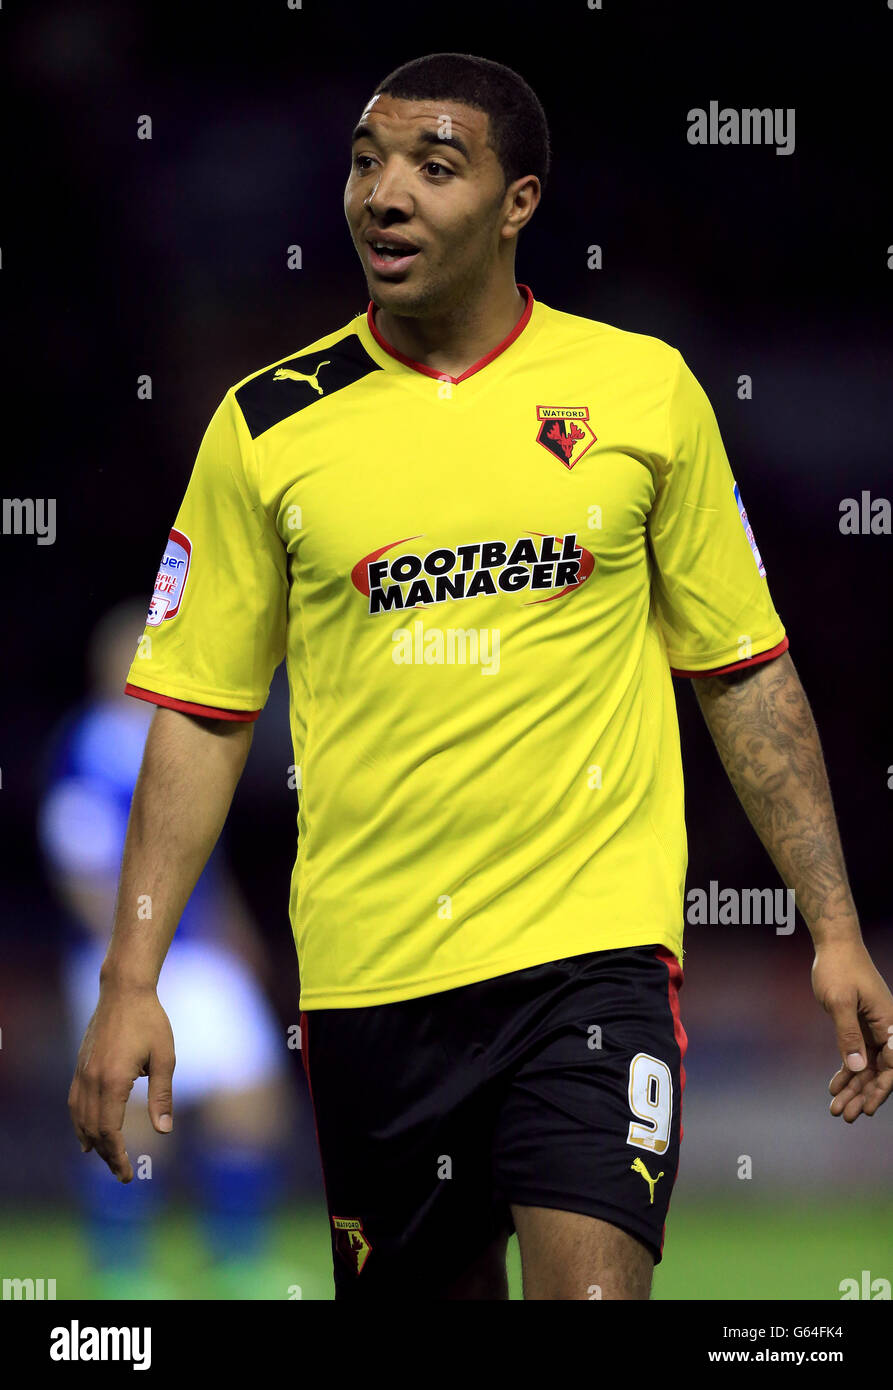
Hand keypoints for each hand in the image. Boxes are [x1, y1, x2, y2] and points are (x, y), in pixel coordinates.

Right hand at [68, 981, 175, 1179]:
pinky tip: (86, 1136)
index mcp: (113, 1081)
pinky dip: (80, 1124)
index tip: (127, 1175)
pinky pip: (75, 1104)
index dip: (117, 1157)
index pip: (110, 1132)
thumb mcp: (165, 1058)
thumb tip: (164, 1131)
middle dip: (107, 1156)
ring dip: (92, 1143)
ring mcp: (82, 1073)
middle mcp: (92, 1081)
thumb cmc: (151, 1022)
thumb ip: (162, 1096)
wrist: (124, 991)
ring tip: (107, 1160)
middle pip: (93, 1131)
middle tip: (122, 1174)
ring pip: (80, 1119)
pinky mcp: (80, 1066)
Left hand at [811, 939, 892, 1121]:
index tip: (866, 1109)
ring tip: (836, 1108)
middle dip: (862, 1095)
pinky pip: (856, 1054)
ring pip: (867, 1066)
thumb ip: (849, 1034)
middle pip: (879, 1071)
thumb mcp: (840, 1002)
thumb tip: (858, 1067)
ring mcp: (873, 1029)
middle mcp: (886, 1029)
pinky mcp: (860, 1026)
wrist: (835, 946)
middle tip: (844, 1116)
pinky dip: (846, 1071)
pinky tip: (834, 1088)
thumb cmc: (839, 969)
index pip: (892, 1065)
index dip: (880, 1090)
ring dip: (853, 1088)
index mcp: (890, 1023)